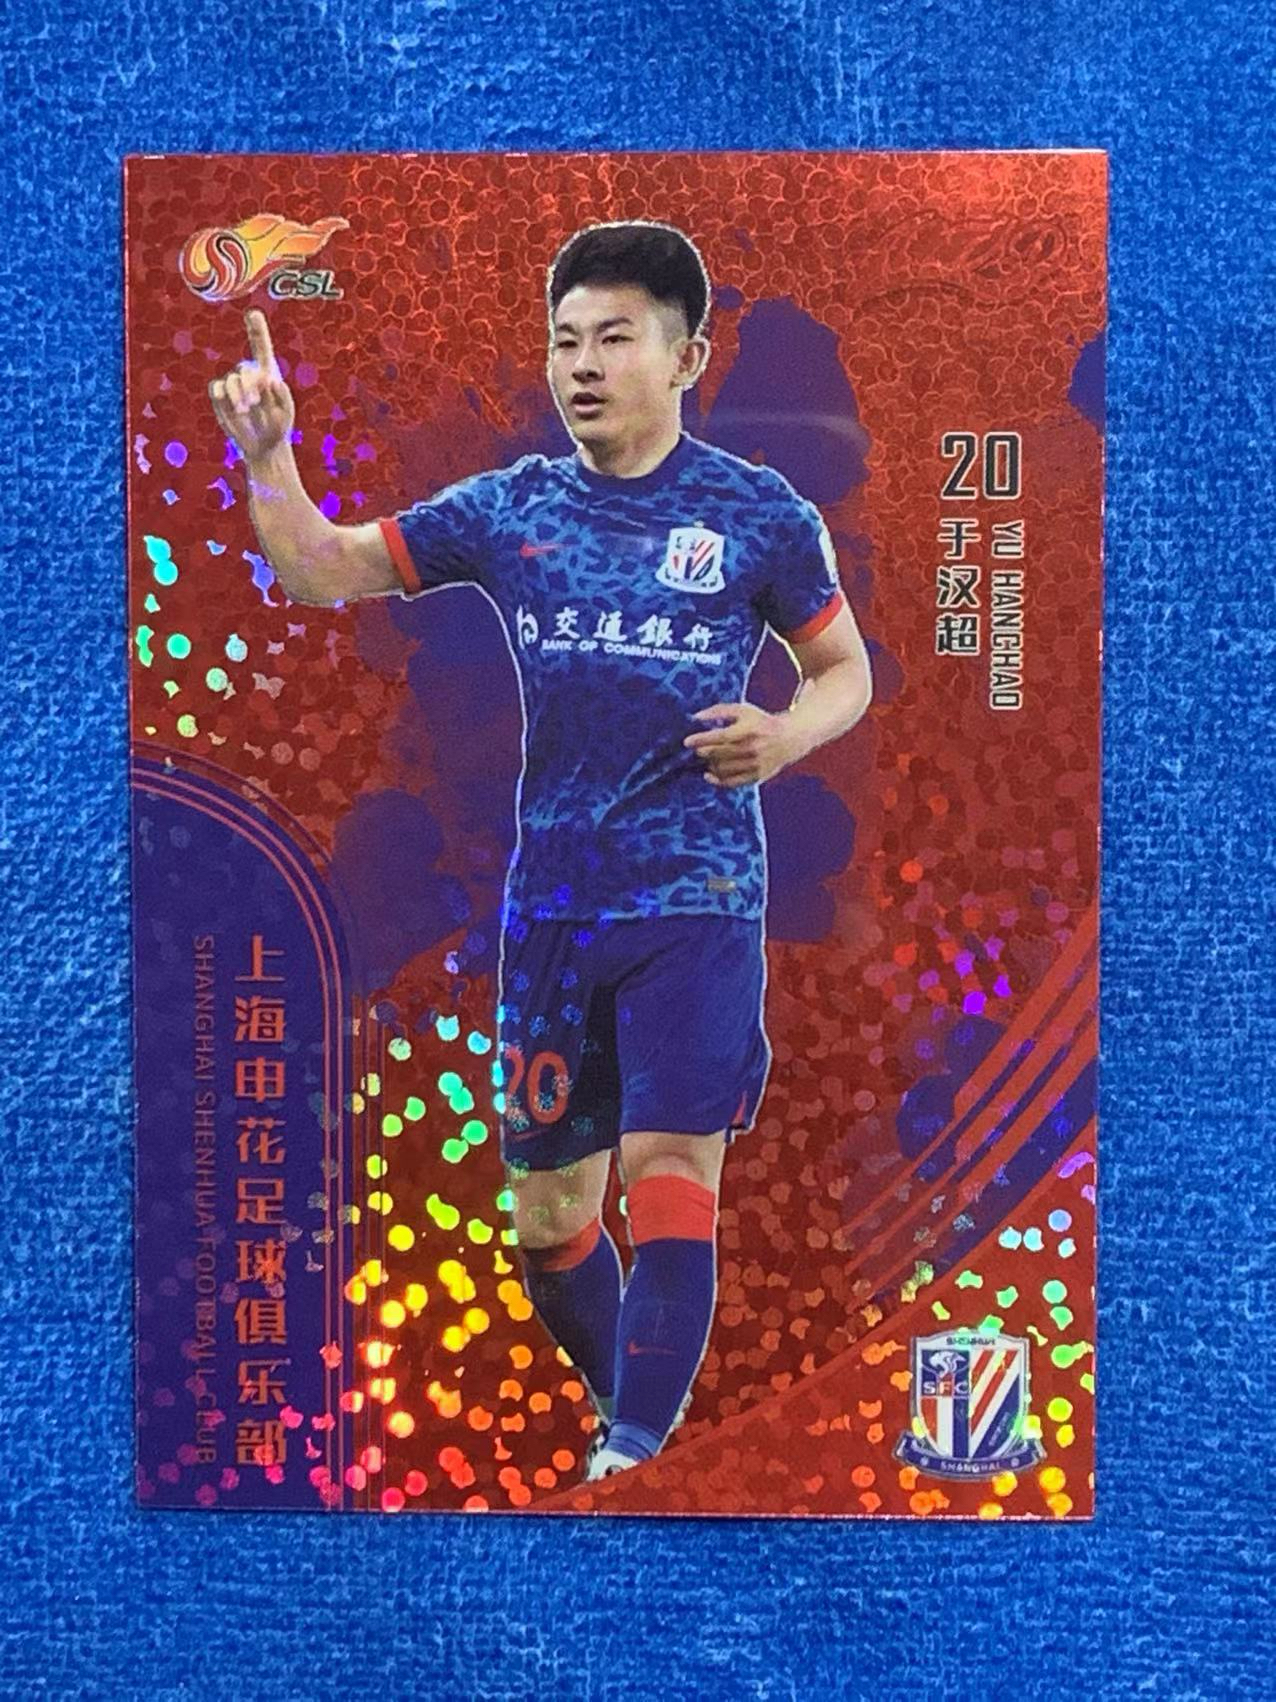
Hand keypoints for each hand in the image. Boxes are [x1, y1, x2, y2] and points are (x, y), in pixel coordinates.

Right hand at [208, 310, 294, 462]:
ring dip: (238, 394)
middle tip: (255, 403)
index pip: (261, 347)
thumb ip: (283, 397)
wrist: (264, 446)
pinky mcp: (221, 397)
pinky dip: (223, 396)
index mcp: (268, 373)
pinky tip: (231, 406)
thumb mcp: (287, 414)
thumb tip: (272, 380)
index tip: (253, 313)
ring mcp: (234, 385)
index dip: (256, 329)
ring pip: (231, 380)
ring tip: (246, 410)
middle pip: (245, 369)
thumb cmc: (279, 428)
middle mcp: (250, 375)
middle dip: (249, 385)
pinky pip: (217, 388)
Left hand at [683, 702, 803, 787]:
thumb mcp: (743, 710)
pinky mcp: (757, 776)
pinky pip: (732, 783)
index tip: (687, 741)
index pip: (718, 737)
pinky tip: (708, 775)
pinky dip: (717, 781)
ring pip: (723, 769)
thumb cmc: (761, 722)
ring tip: (706, 759)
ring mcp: (754, 764)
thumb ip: (719, 711)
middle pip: (718, 754)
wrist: (790, 738)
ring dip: (709, 765)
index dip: (700, 739)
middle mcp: (752, 749)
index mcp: (748, 730)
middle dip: (702, 752)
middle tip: (696, 750)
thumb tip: (696, 717)